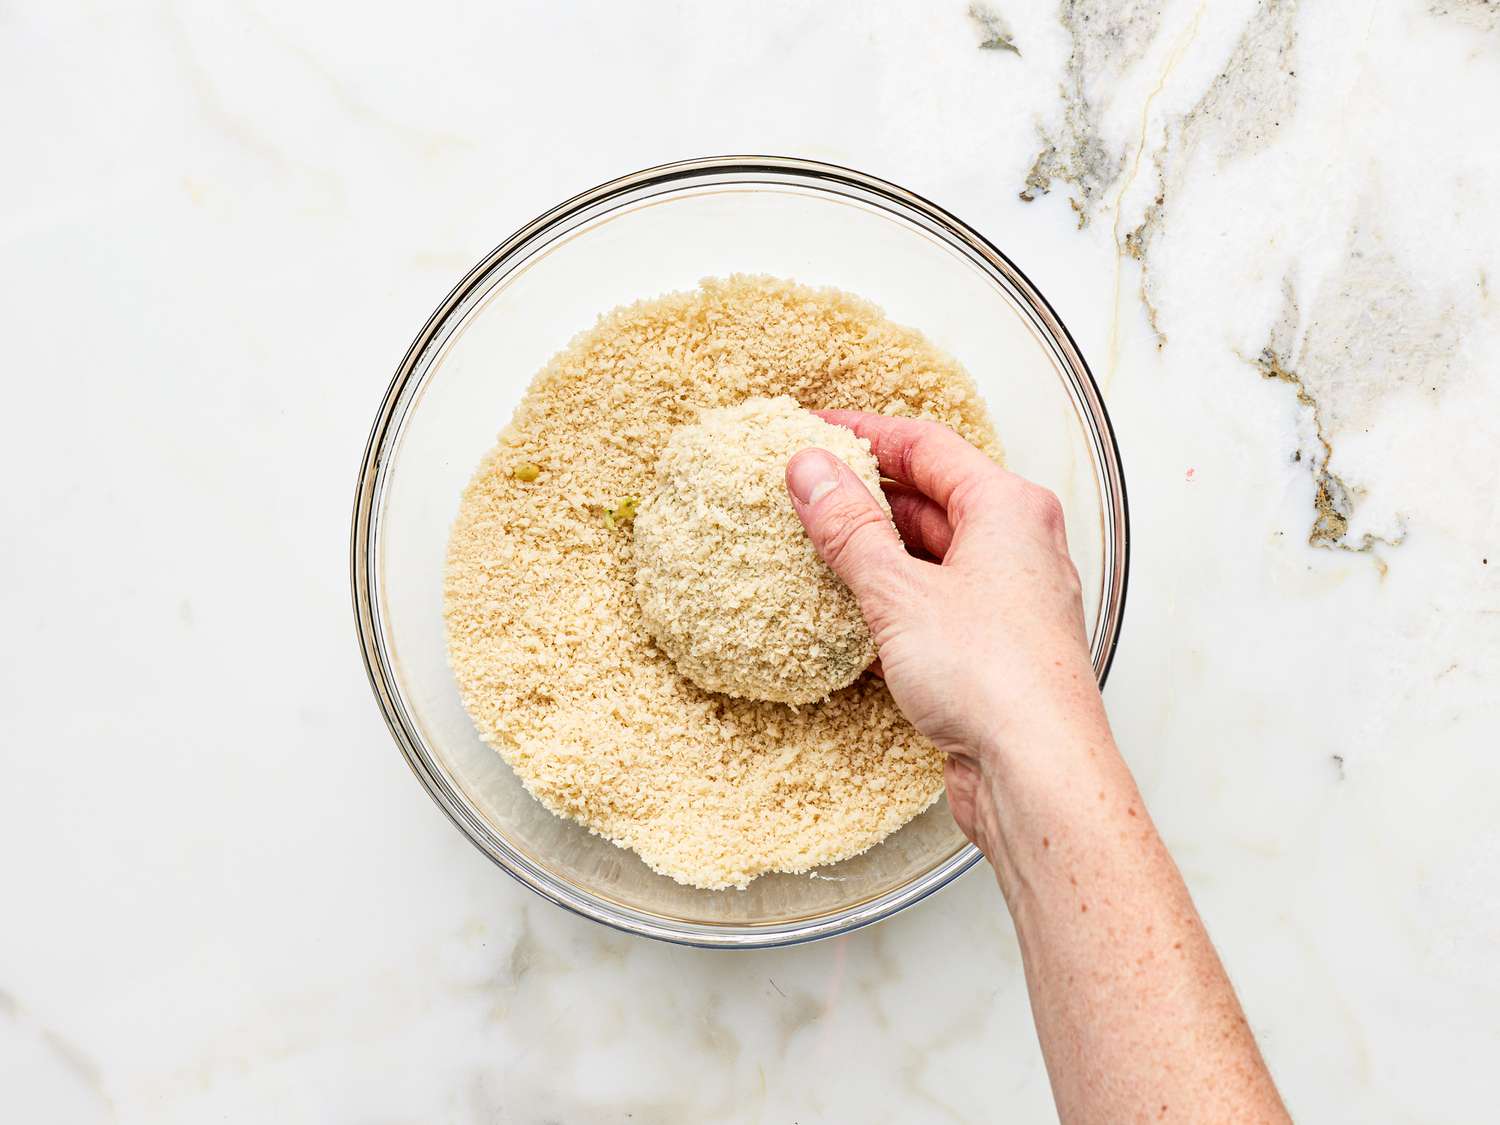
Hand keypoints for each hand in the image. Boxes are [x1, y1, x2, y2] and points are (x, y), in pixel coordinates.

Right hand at [786, 412, 1102, 854]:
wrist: (1039, 773)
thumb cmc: (994, 678)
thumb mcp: (899, 592)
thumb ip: (849, 529)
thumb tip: (812, 471)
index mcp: (1009, 508)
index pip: (927, 446)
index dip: (865, 434)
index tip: (814, 429)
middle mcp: (1019, 546)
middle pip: (931, 499)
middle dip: (866, 496)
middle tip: (803, 493)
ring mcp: (1010, 599)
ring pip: (932, 556)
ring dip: (875, 554)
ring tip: (814, 551)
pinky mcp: (995, 649)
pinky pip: (936, 605)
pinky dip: (892, 603)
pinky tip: (849, 617)